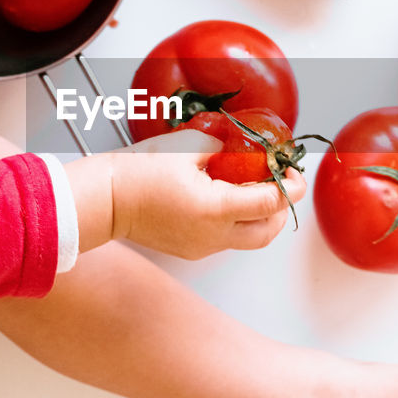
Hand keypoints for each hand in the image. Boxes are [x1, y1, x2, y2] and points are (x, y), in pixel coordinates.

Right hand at [65, 130, 305, 258]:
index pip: (272, 202)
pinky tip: (227, 198)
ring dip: (262, 217)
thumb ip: (225, 148)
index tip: (292, 169)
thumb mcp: (188, 147)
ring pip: (250, 239)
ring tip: (256, 189)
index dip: (291, 185)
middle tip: (282, 181)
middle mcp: (214, 235)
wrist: (105, 199)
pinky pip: (227, 240)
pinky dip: (238, 222)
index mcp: (216, 209)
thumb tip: (247, 146)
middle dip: (284, 207)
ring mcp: (203, 247)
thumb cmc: (138, 170)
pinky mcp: (191, 250)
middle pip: (269, 231)